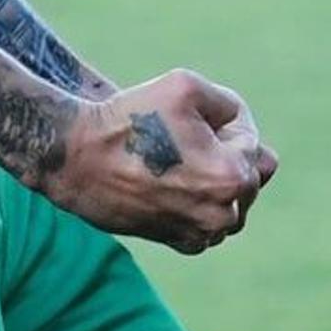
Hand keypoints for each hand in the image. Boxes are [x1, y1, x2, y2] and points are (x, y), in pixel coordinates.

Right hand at [51, 71, 276, 254]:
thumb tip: (241, 130)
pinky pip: (210, 219)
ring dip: (215, 180)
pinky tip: (170, 186)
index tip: (185, 121)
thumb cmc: (131, 120)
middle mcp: (224, 215)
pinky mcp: (182, 244)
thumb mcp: (187, 87)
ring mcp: (203, 234)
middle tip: (179, 141)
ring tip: (175, 164)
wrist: (79, 161)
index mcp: (233, 178)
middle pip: (249, 173)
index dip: (219, 122)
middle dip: (223, 152)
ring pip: (232, 199)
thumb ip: (230, 104)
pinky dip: (199, 202)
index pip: (251, 139)